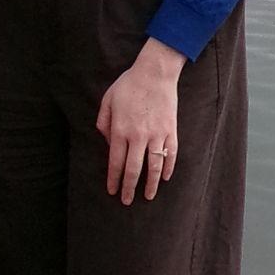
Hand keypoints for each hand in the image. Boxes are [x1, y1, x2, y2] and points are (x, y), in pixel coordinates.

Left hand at [96, 39, 183, 204]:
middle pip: (134, 169)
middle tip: (127, 201)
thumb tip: (108, 144)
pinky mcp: (171, 130)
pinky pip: (171, 154)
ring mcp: (157, 134)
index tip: (112, 191)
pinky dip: (169, 167)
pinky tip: (165, 177)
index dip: (114, 179)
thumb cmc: (129, 85)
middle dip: (129, 188)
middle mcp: (138, 136)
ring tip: (149, 196)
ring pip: (154, 166)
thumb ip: (103, 123)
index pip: (116, 162)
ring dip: (151, 184)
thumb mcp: (107, 101)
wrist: (155, 72)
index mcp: (121, 130)